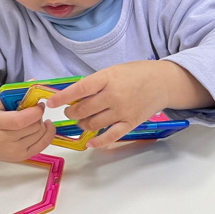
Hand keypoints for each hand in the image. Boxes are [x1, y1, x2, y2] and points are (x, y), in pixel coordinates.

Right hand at [0, 91, 55, 161]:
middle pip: (32, 127)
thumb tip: (35, 82)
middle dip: (38, 116)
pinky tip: (44, 125)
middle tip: (35, 110)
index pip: (18, 121)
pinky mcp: (19, 157)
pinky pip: (43, 145)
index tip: (39, 104)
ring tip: (33, 119)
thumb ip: (15, 90)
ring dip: (41, 124)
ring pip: (39, 135)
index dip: (34, 112)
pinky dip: (48, 133)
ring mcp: (10, 152)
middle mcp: (0, 141)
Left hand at [47, 61, 211, 148]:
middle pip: (83, 110)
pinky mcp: (130, 123)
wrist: (163, 82)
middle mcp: (114, 95)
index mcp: (108, 78)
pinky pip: (110, 136)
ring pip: (92, 123)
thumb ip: (96, 83)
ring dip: (82, 124)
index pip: (80, 89)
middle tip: (71, 112)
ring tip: (82, 121)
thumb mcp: (114, 70)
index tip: (52, 102)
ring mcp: (122, 111)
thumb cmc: (137, 73)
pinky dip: (98, 142)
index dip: (63, 97)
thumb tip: (74, 97)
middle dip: (72, 113)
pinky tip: (90, 143)